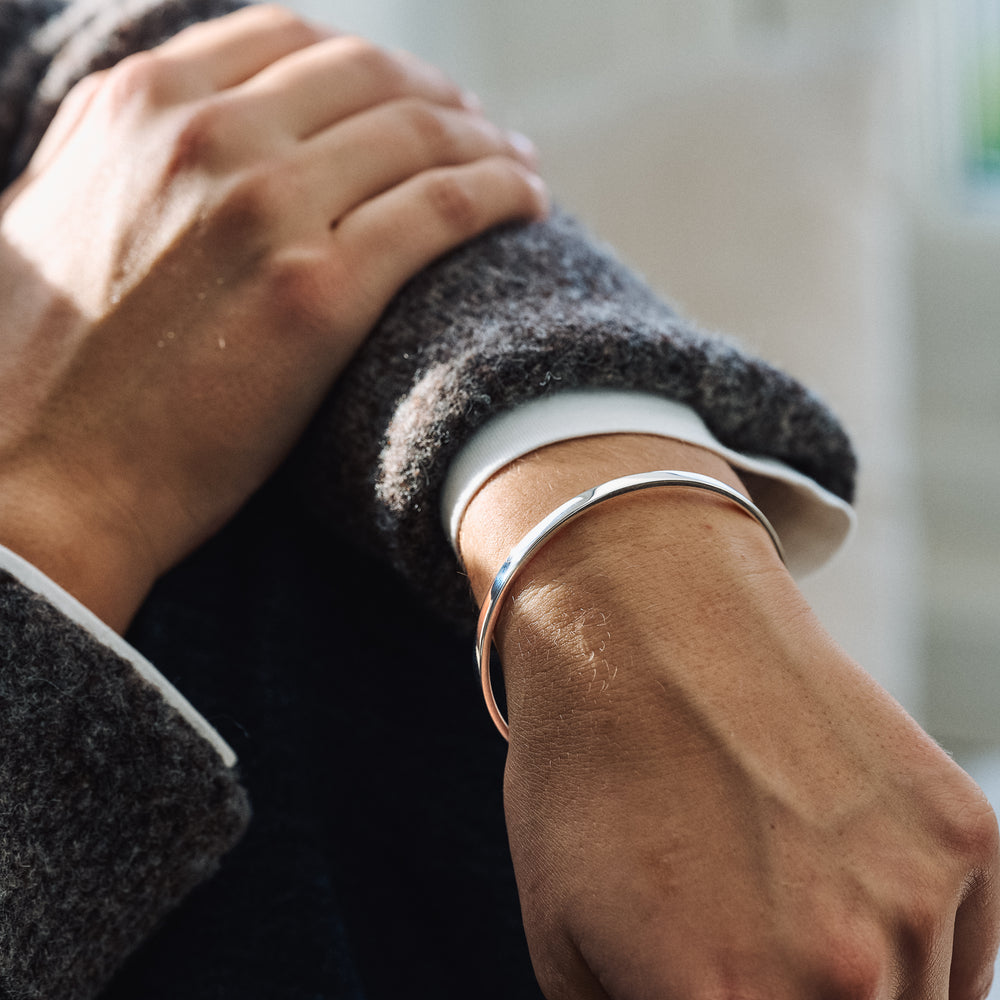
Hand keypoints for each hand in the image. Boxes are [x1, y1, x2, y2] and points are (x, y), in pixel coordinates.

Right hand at [0, 5, 546, 628]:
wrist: (41, 479)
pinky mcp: (318, 296)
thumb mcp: (55, 212)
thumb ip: (125, 153)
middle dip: (439, 97)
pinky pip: (441, 208)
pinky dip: (499, 191)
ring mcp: (266, 210)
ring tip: (518, 164)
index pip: (291, 41)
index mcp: (140, 104)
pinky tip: (527, 197)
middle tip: (480, 130)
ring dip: (485, 140)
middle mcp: (207, 137)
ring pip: (419, 134)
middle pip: (369, 77)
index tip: (407, 97)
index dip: (367, 66)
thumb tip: (185, 131)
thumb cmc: (43, 368)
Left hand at [460, 435, 999, 999]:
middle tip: (749, 952)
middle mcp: (843, 973)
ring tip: (784, 906)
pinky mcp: (962, 830)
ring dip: (861, 990)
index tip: (720, 986)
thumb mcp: (567, 942)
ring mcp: (916, 895)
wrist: (644, 621)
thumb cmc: (587, 774)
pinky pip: (964, 950)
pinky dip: (913, 942)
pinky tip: (836, 872)